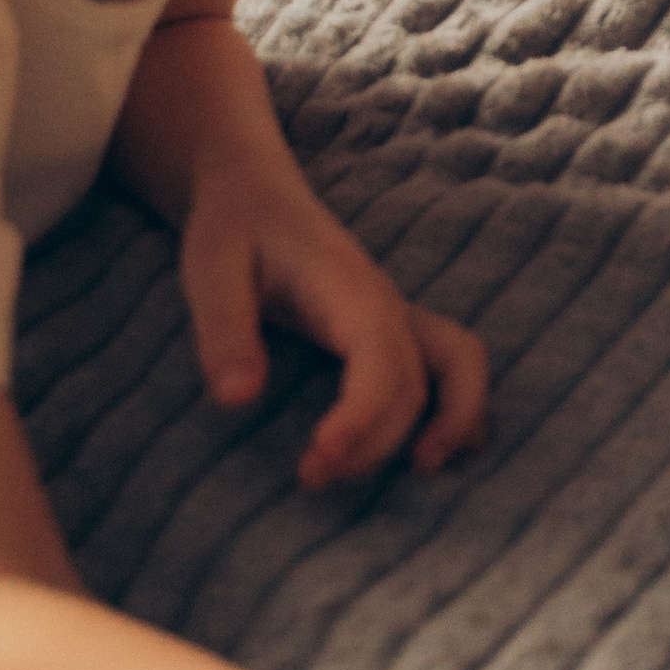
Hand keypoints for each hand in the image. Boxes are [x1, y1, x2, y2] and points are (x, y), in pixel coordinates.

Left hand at [180, 161, 487, 487]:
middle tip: (313, 480)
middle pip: (413, 381)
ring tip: (418, 473)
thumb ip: (224, 332)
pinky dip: (460, 409)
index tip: (319, 460)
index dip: (361, 416)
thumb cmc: (234, 227)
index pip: (378, 356)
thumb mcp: (210, 270)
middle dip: (377, 441)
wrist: (255, 190)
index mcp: (345, 286)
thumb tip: (238, 401)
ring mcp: (396, 316)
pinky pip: (451, 367)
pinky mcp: (392, 331)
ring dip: (448, 423)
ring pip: (453, 370)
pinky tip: (434, 451)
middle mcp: (384, 303)